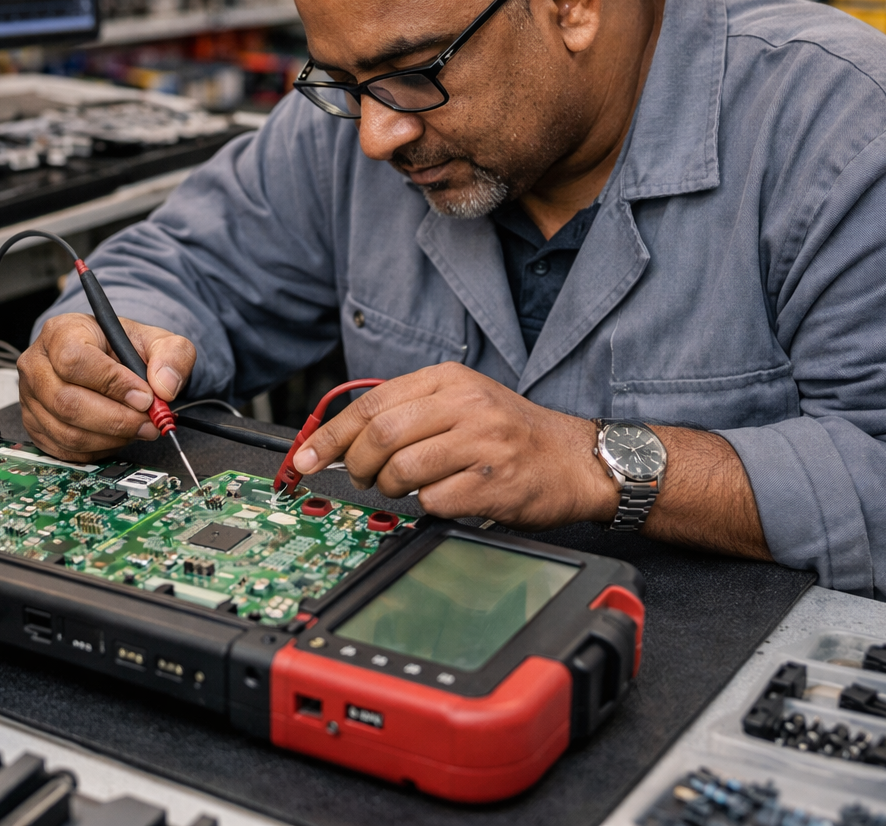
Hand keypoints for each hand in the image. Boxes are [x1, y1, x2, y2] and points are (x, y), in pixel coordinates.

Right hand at [18, 312, 196, 461]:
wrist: (105, 359)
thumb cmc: (121, 347)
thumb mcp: (154, 340)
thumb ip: (171, 354)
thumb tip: (165, 387)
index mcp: (61, 332)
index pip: (75, 361)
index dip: (112, 384)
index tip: (145, 396)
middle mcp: (37, 365)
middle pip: (67, 402)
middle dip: (115, 419)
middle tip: (148, 422)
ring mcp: (30, 398)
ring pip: (67, 432)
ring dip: (110, 438)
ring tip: (138, 429)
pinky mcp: (34, 426)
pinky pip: (65, 450)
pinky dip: (98, 450)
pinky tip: (117, 436)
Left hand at [291, 363, 616, 531]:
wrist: (579, 460)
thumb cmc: (513, 434)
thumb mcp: (463, 401)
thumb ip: (409, 410)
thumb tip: (341, 438)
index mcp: (448, 379)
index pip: (371, 404)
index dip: (329, 436)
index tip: (306, 458)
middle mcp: (465, 404)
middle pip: (379, 436)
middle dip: (356, 466)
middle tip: (362, 478)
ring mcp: (481, 442)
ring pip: (401, 469)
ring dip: (390, 488)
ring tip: (404, 488)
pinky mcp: (493, 482)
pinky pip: (434, 500)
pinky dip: (426, 505)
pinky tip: (443, 497)